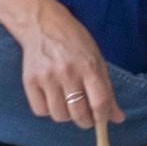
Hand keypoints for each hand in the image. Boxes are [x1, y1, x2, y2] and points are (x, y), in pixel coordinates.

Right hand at [19, 0, 124, 128]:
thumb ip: (107, 89)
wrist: (42, 24)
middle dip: (86, 121)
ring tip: (68, 104)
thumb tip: (117, 118)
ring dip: (67, 116)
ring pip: (59, 116)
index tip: (101, 120)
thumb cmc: (75, 41)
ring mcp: (47, 78)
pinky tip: (53, 99)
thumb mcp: (96, 59)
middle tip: (86, 117)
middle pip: (79, 113)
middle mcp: (67, 73)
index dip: (102, 118)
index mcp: (88, 66)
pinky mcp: (29, 81)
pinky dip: (48, 110)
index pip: (99, 102)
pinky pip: (40, 111)